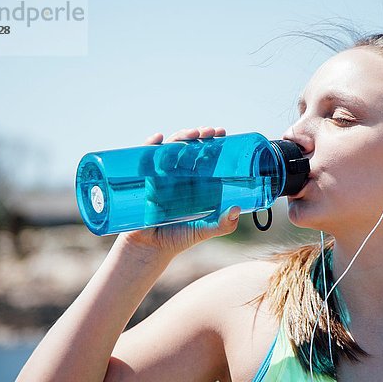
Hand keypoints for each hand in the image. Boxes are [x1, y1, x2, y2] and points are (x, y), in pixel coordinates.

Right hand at [119, 127, 240, 257]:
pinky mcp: (146, 180)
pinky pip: (146, 158)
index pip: (206, 157)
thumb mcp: (203, 231)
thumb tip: (236, 210)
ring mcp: (163, 176)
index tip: (222, 134)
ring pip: (172, 149)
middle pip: (190, 148)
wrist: (149, 248)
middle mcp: (181, 176)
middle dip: (199, 137)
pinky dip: (150, 146)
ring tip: (192, 134)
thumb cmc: (177, 238)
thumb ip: (222, 225)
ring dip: (181, 137)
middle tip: (209, 132)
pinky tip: (158, 138)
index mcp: (197, 183)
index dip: (214, 143)